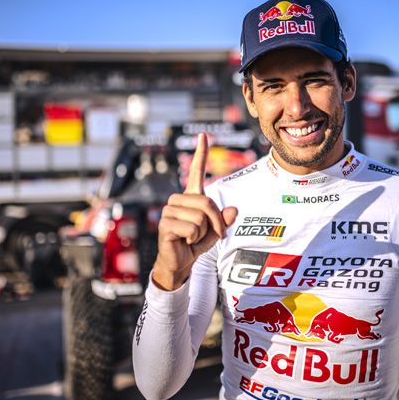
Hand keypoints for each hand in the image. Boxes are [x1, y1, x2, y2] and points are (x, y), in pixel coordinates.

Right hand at [152, 133, 237, 290]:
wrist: (179, 263)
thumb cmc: (195, 245)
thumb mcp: (215, 232)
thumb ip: (224, 221)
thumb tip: (233, 210)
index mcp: (191, 197)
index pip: (196, 171)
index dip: (201, 154)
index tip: (204, 135)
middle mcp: (178, 200)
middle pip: (207, 202)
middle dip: (215, 222)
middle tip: (212, 234)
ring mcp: (169, 210)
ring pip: (200, 216)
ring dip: (203, 232)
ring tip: (192, 238)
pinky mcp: (165, 224)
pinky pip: (192, 227)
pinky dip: (194, 238)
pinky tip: (184, 241)